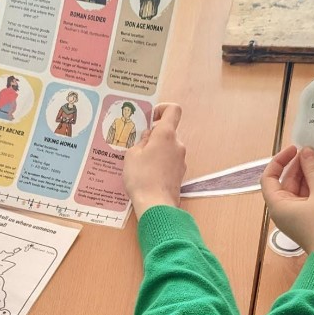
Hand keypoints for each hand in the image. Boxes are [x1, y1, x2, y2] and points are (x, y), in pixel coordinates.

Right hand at [124, 103, 186, 218]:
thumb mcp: (132, 154)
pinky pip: (169, 161)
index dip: (162, 109)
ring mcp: (181, 160)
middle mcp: (177, 144)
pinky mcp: (180, 173)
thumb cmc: (141, 177)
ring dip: (156, 151)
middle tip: (137, 147)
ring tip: (140, 163)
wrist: (156, 205)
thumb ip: (141, 141)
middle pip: (168, 131)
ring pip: (168, 147)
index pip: (173, 110)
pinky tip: (147, 174)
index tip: (151, 117)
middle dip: (153, 136)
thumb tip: (148, 137)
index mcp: (166, 135)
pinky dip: (160, 163)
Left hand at [262, 146, 313, 267]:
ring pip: (300, 188)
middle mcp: (283, 210)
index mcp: (278, 204)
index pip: (269, 176)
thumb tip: (306, 152)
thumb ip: (313, 169)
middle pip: (287, 181)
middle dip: (301, 165)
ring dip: (312, 174)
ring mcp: (296, 216)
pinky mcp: (309, 219)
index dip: (280, 160)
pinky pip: (309, 197)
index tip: (295, 149)